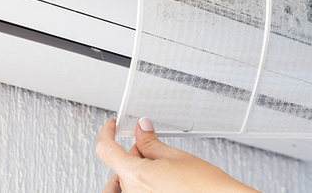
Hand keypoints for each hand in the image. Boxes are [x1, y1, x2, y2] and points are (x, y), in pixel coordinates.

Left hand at [96, 118, 257, 192]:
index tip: (112, 126)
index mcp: (135, 176)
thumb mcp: (176, 156)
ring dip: (138, 170)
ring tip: (163, 167)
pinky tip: (161, 180)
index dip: (107, 133)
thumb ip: (151, 143)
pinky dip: (144, 182)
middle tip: (152, 147)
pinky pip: (136, 191)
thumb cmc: (205, 187)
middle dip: (133, 154)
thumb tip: (141, 129)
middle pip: (119, 167)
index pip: (106, 150)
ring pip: (128, 181)